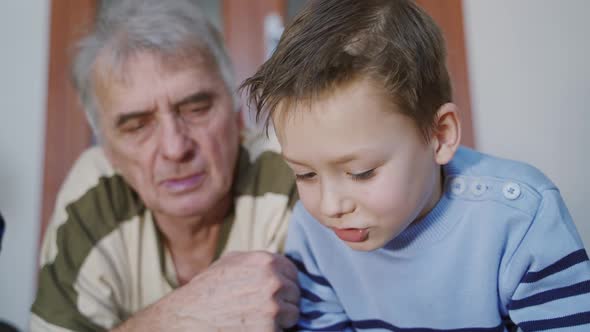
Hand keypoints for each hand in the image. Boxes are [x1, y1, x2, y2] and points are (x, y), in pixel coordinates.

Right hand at [114, 251, 299, 331]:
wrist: (188, 318)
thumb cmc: (207, 290)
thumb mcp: (230, 262)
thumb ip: (256, 260)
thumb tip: (278, 264)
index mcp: (265, 261)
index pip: (293, 272)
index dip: (285, 282)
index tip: (275, 290)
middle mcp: (273, 281)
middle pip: (295, 293)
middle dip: (283, 301)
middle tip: (262, 308)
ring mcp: (273, 307)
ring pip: (293, 314)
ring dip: (281, 319)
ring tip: (257, 319)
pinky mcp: (270, 330)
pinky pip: (284, 331)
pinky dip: (273, 331)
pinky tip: (254, 328)